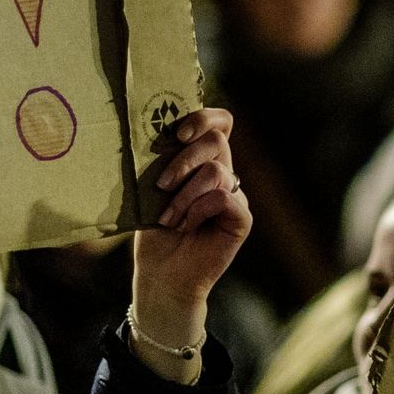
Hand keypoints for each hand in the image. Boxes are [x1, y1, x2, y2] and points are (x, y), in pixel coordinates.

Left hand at [131, 109, 249, 374]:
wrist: (162, 276)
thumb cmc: (154, 234)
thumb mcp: (152, 191)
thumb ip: (164, 162)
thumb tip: (157, 134)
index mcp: (202, 161)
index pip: (219, 124)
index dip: (204, 117)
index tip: (178, 132)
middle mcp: (222, 174)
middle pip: (217, 140)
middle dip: (185, 158)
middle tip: (162, 184)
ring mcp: (234, 195)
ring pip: (217, 170)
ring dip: (185, 193)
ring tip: (169, 217)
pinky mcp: (241, 218)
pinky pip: (224, 197)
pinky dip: (198, 210)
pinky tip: (185, 226)